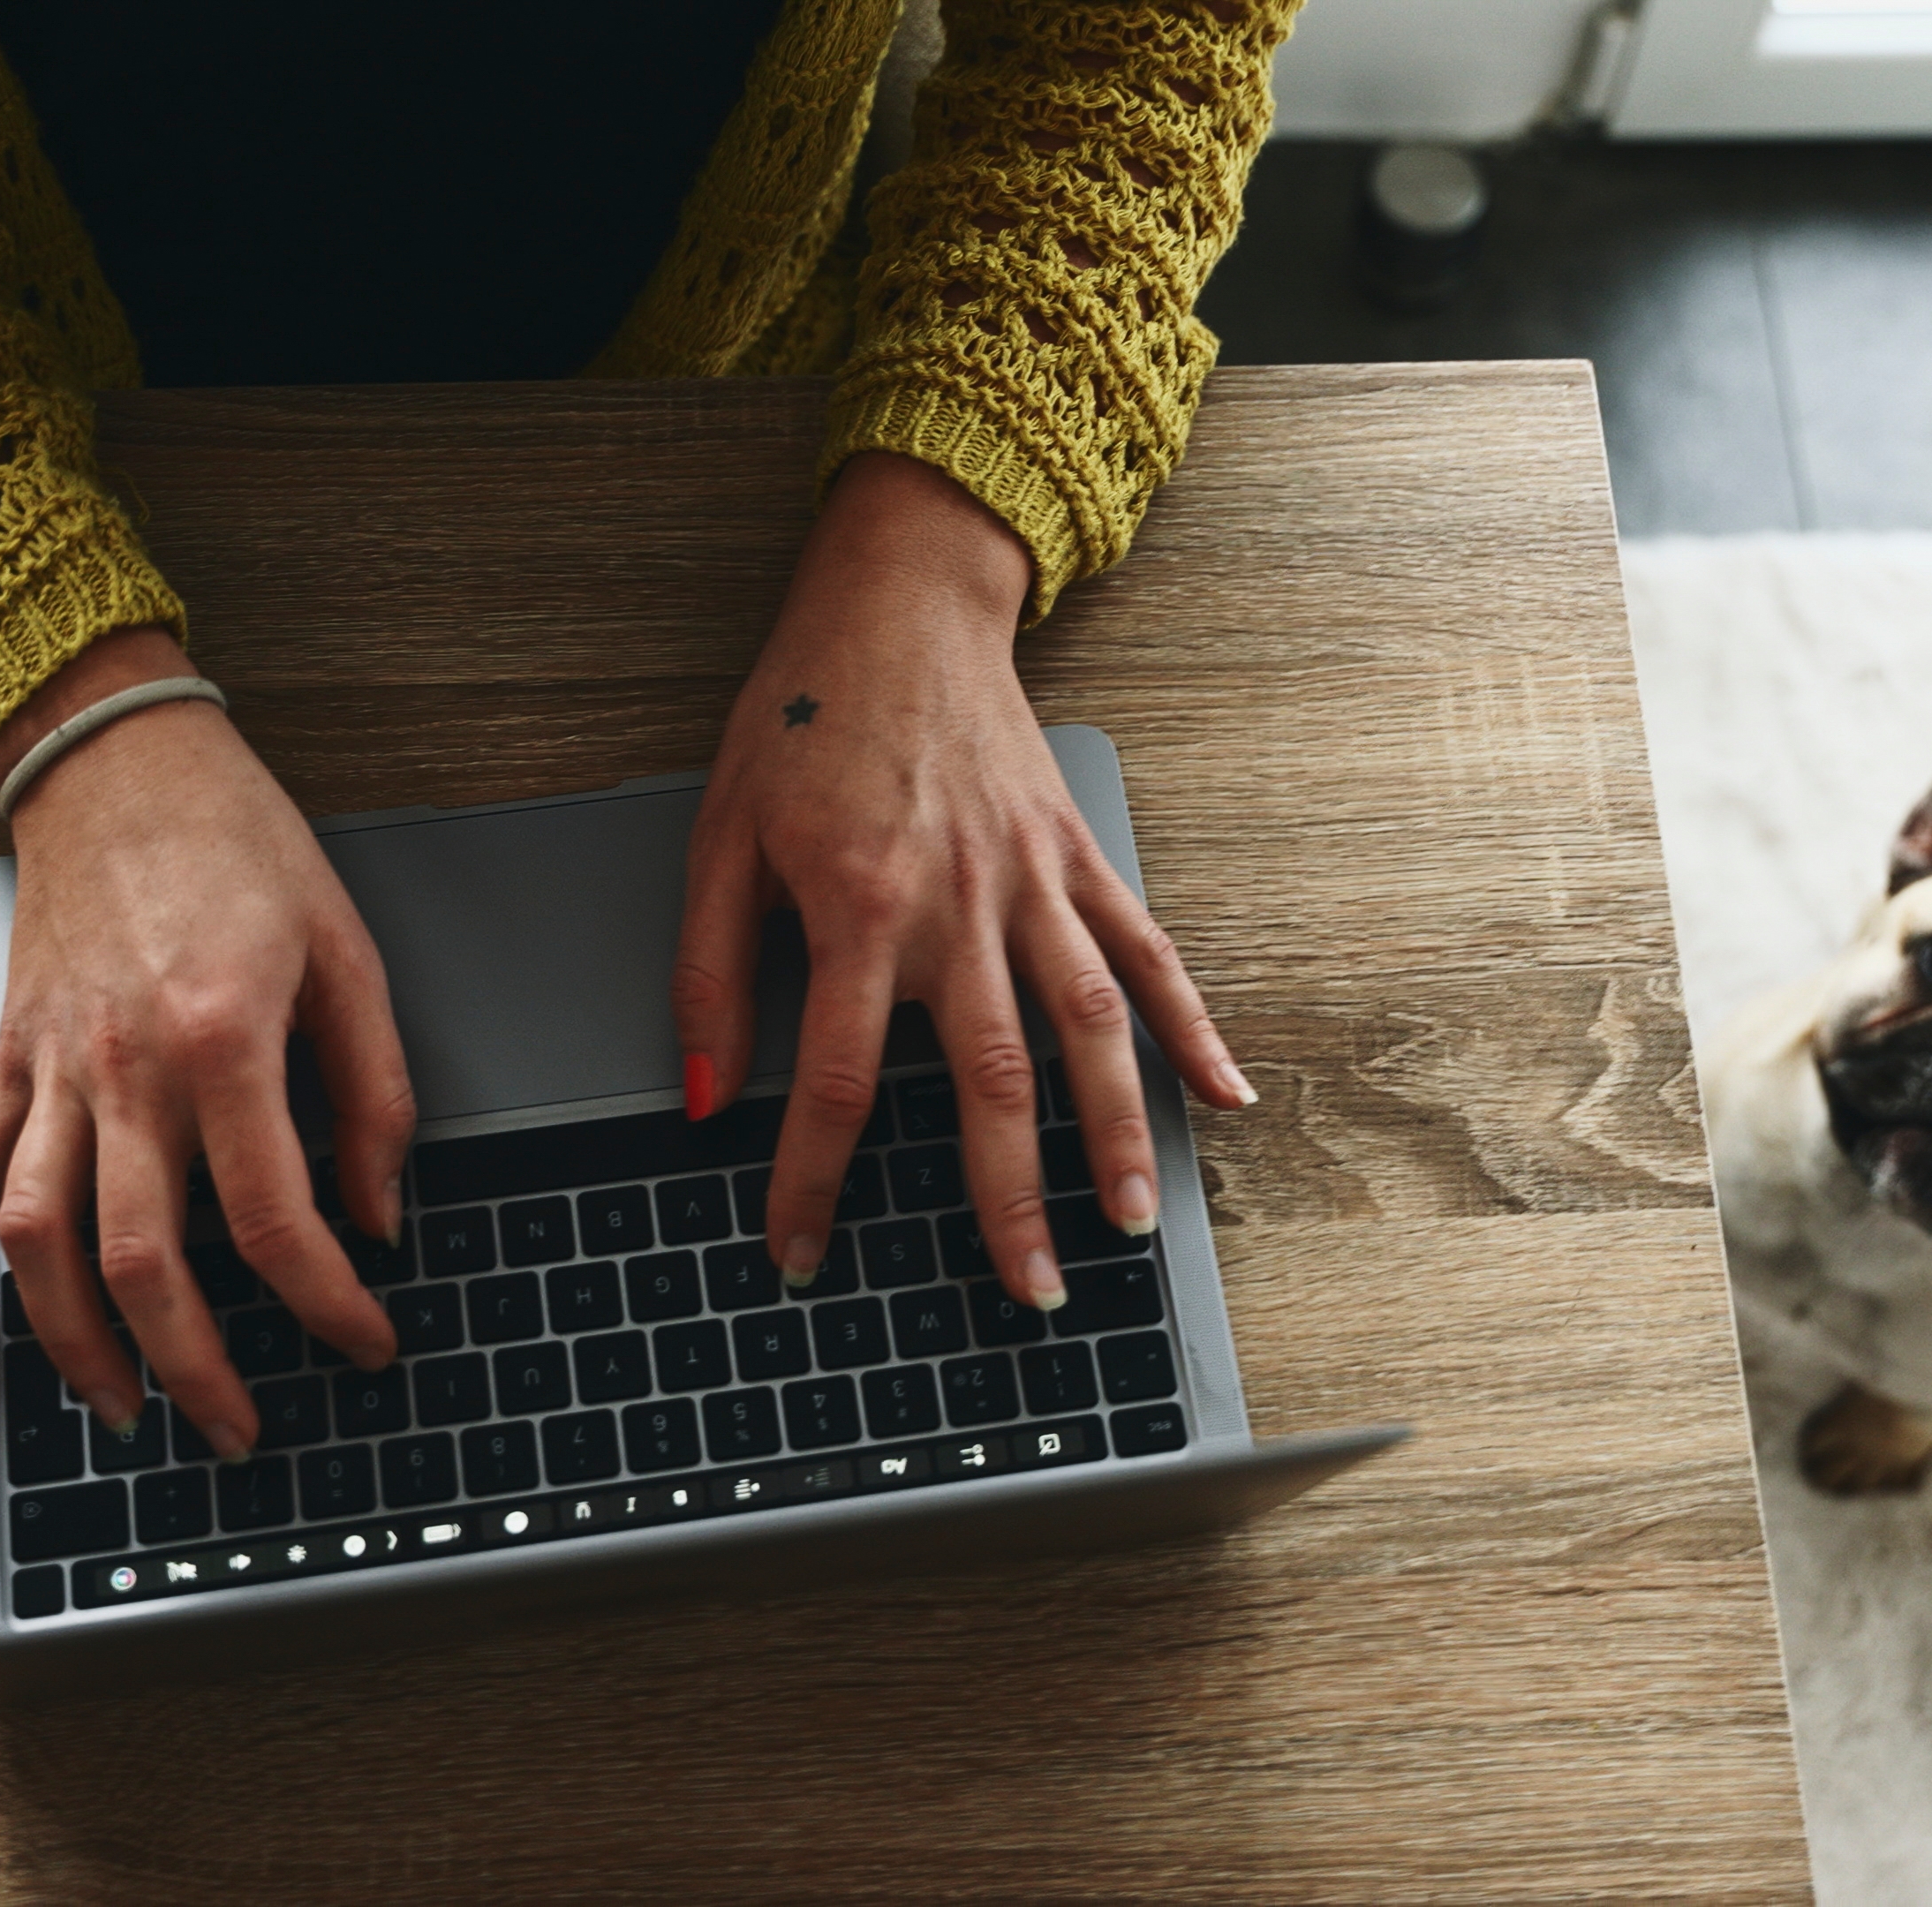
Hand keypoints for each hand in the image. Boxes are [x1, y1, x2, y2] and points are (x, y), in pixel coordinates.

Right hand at [0, 628, 413, 1453]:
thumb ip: (372, 1093)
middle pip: (143, 1261)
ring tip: (121, 1416)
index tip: (363, 1341)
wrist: (117, 758)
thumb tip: (377, 1213)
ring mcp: (47, 1073)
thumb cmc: (241, 844)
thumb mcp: (349, 953)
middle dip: (195, 1369)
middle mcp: (122, 1070)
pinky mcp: (2, 1064)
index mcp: (222, 1040)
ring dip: (74, 1349)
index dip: (326, 1300)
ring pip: (40, 1246)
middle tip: (242, 1429)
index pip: (272, 1217)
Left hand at [673, 453, 1253, 1312]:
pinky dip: (1194, 1027)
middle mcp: (959, 905)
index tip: (803, 1256)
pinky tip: (1226, 1098)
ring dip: (1116, 1135)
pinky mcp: (1078, 857)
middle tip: (1031, 1293)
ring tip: (1129, 1224)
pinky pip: (1148, 951)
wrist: (899, 604)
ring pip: (1089, 1029)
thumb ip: (710, 974)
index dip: (813, 1182)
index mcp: (858, 905)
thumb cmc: (801, 717)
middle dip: (1011, 1200)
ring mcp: (1033, 883)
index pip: (839, 1082)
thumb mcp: (716, 837)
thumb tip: (704, 1097)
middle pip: (992, 1083)